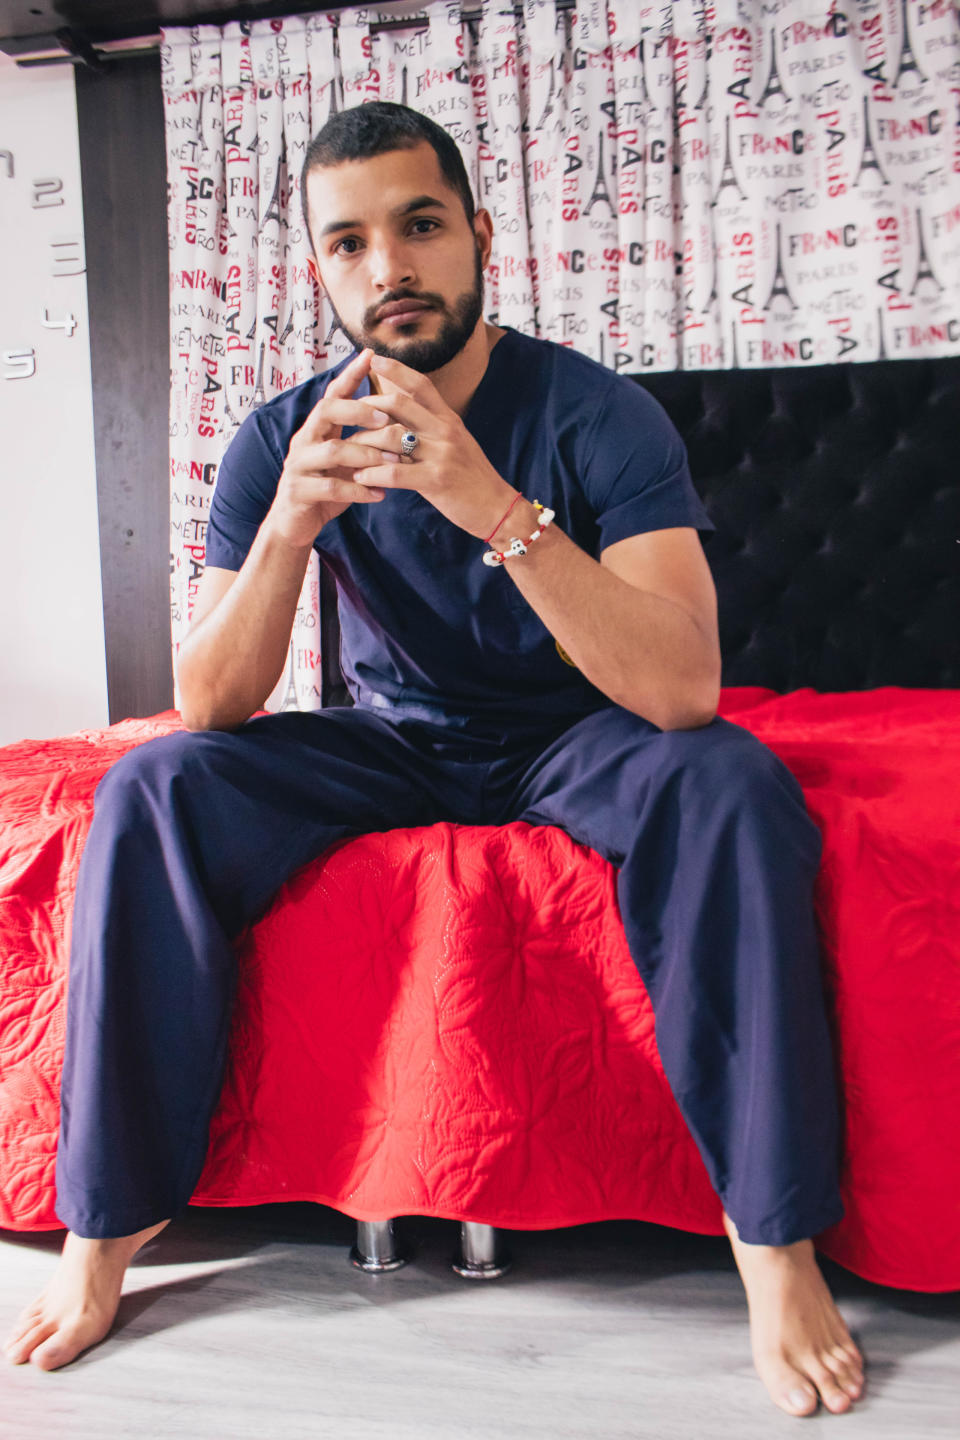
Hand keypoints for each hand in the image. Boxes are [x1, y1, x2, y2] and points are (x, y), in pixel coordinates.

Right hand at [266, 349, 399, 549]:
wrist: (294, 524)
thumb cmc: (326, 487)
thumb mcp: (343, 459)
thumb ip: (360, 439)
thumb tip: (394, 416)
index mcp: (316, 429)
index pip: (333, 394)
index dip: (349, 374)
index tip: (370, 355)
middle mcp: (304, 440)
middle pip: (326, 411)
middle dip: (358, 410)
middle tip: (387, 416)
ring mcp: (298, 465)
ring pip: (333, 451)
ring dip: (367, 454)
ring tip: (395, 462)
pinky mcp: (299, 491)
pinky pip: (331, 487)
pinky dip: (358, 490)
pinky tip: (379, 494)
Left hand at [346, 353, 516, 539]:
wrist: (498, 508)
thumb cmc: (472, 478)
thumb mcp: (456, 443)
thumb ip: (432, 428)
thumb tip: (403, 417)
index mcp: (449, 419)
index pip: (420, 384)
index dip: (396, 368)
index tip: (373, 358)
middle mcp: (444, 431)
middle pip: (399, 404)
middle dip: (367, 406)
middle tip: (346, 414)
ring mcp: (441, 454)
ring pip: (391, 436)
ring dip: (363, 443)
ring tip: (347, 451)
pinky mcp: (436, 480)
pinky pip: (395, 472)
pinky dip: (373, 473)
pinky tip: (360, 477)